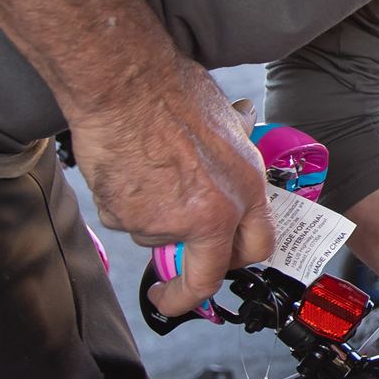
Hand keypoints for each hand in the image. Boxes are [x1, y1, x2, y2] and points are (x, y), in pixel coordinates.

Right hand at [70, 61, 274, 315]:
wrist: (125, 83)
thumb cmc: (172, 91)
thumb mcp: (227, 121)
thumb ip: (234, 149)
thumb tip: (240, 137)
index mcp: (245, 190)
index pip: (256, 247)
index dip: (238, 263)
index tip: (223, 274)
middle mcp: (213, 214)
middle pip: (203, 274)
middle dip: (183, 295)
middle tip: (167, 292)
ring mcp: (168, 221)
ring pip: (155, 235)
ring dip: (149, 216)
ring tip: (144, 167)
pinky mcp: (127, 219)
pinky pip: (123, 220)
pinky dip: (122, 202)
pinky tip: (123, 167)